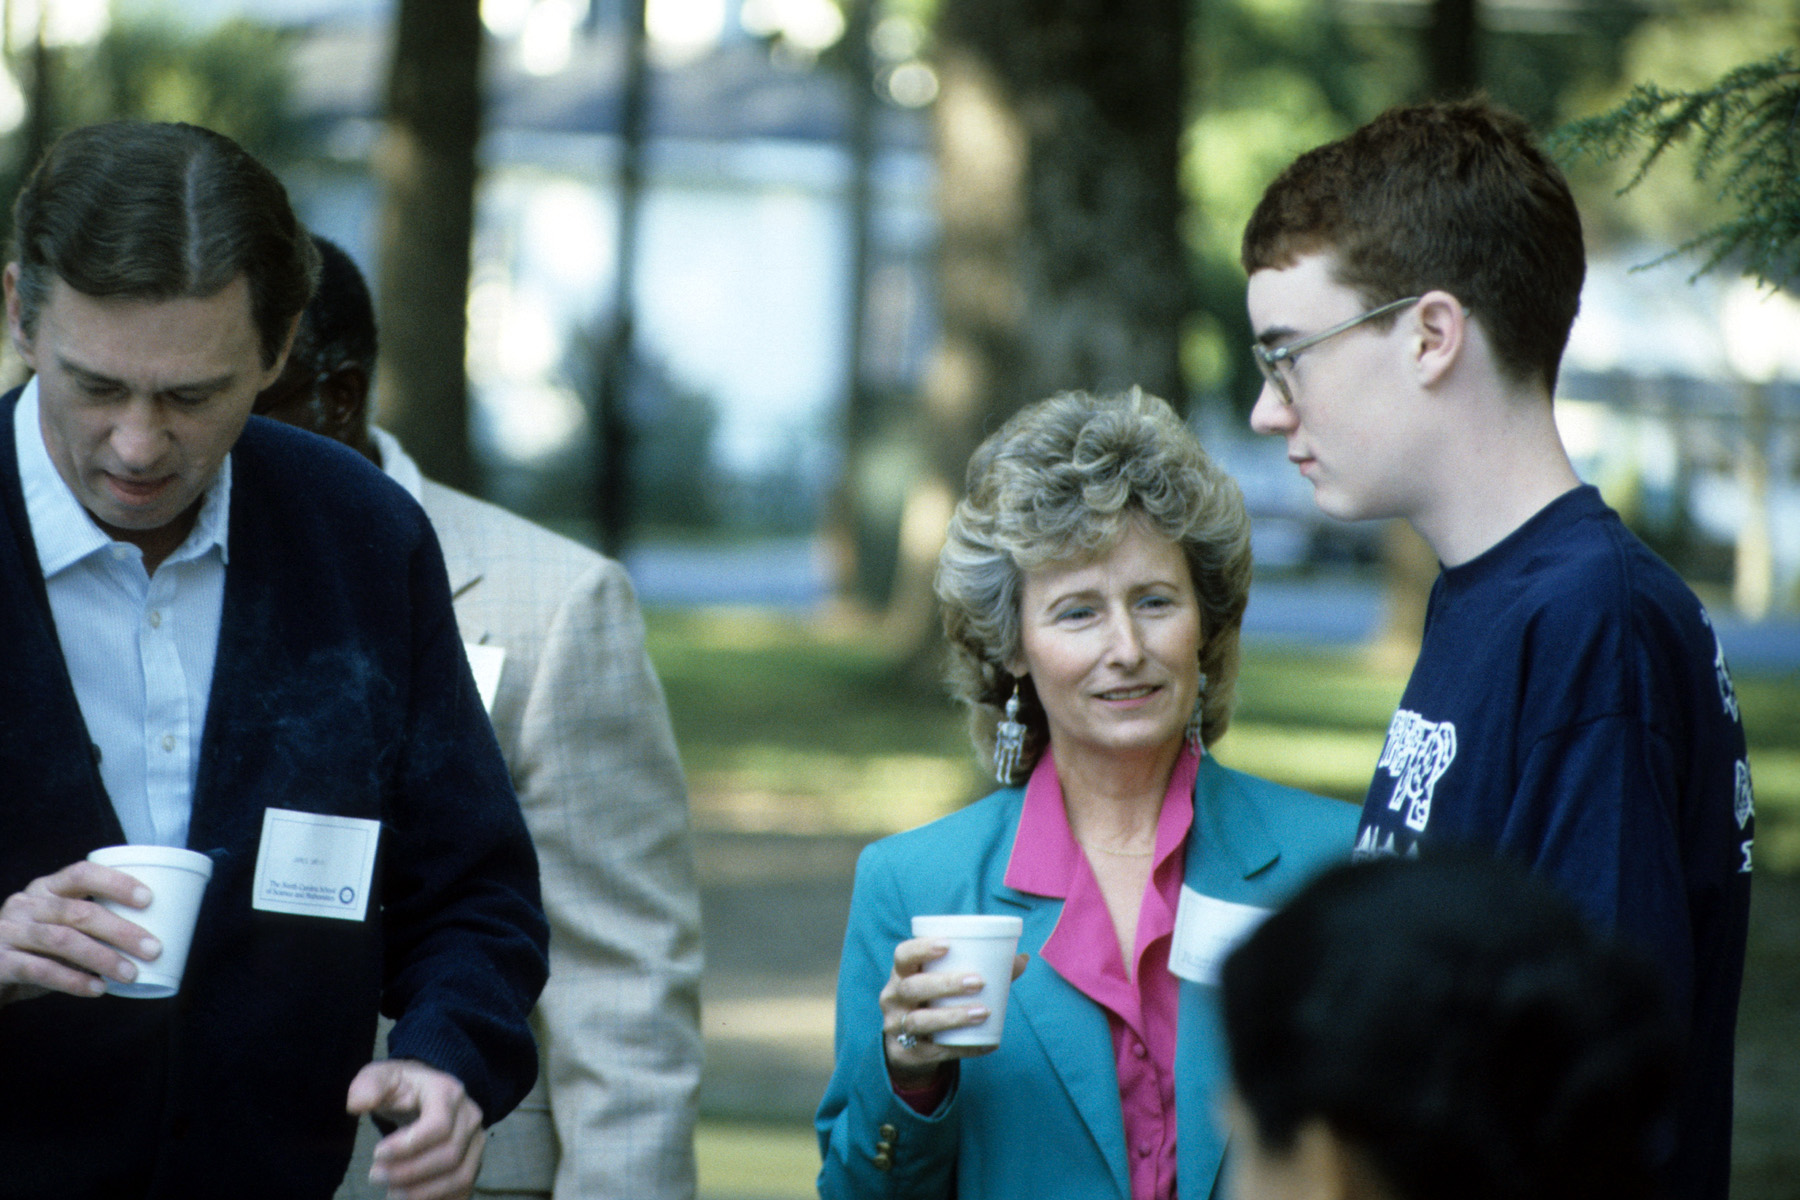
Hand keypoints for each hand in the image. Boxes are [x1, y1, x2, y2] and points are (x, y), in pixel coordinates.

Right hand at [0, 860, 158, 1004]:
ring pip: (62, 940)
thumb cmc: (35, 949)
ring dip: (103, 958)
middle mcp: (25, 904)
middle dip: (121, 931)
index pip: (82, 873)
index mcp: (46, 888)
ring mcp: (8, 931)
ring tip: (131, 974)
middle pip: (78, 912)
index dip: (116, 883)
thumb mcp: (60, 929)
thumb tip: (147, 939)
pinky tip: (98, 989)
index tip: (148, 899)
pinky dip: (73, 980)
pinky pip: (40, 970)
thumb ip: (91, 927)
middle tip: (153, 949)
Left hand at [346, 1059, 485, 1199]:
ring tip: (391, 1193)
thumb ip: (368, 1085)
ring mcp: (476, 1142)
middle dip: (409, 1172)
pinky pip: (463, 1191)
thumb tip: (355, 1105)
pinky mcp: (473, 1163)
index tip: (376, 1154)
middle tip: (375, 1176)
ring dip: (423, 1193)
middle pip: (450, 1155)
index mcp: (449, 1092)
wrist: (427, 1093)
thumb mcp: (383, 1076)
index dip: (408, 1146)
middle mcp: (470, 1117)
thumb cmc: (403, 1087)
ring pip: (460, 1177)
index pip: (439, 1125)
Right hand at [879, 938, 1028, 1085]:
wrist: (912, 1048)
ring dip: (953, 1017)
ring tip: (983, 1012)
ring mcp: (896, 1027)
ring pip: (919, 1021)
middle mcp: (893, 998)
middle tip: (978, 982)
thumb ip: (981, 969)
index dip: (921, 948)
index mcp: (902, 973)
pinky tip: (987, 1044)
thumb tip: (1022, 958)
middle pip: (912, 987)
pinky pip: (934, 1051)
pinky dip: (963, 1047)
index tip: (948, 945)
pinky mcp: (907, 1053)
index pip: (903, 955)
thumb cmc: (935, 1002)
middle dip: (946, 984)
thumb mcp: (945, 983)